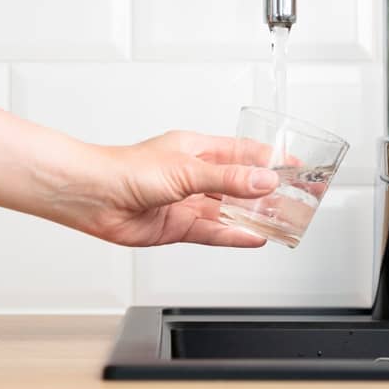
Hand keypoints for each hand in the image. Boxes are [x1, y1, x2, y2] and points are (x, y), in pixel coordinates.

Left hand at [58, 131, 279, 247]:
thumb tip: (264, 181)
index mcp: (196, 150)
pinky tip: (254, 238)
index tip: (294, 166)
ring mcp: (185, 202)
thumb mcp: (186, 169)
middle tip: (296, 199)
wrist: (93, 196)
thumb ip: (228, 179)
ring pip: (228, 212)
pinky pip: (212, 233)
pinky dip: (234, 237)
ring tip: (283, 223)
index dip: (270, 160)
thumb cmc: (126, 169)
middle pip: (239, 185)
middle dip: (267, 192)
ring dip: (254, 217)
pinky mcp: (177, 227)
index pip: (242, 153)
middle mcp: (192, 176)